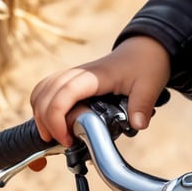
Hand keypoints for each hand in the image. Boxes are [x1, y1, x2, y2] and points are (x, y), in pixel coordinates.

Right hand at [29, 36, 170, 147]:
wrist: (146, 48)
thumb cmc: (146, 64)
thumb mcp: (150, 85)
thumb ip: (142, 105)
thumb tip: (138, 125)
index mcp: (95, 76)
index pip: (63, 94)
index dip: (57, 119)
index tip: (68, 139)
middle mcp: (79, 73)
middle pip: (45, 93)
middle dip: (45, 122)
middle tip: (62, 142)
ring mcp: (74, 75)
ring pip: (42, 90)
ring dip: (41, 114)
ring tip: (56, 135)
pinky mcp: (72, 80)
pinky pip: (47, 89)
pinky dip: (43, 107)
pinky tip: (55, 123)